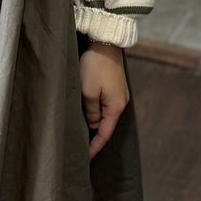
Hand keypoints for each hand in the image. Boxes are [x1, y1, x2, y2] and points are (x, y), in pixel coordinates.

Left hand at [80, 40, 128, 158]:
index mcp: (116, 107)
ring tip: (80, 132)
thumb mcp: (88, 91)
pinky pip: (104, 105)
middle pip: (106, 125)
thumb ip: (90, 112)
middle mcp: (120, 103)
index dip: (94, 147)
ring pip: (104, 115)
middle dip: (93, 137)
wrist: (106, 42)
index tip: (85, 158)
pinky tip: (87, 114)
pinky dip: (95, 112)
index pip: (104, 134)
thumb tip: (93, 124)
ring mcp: (118, 95)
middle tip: (79, 147)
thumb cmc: (95, 66)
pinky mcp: (114, 87)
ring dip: (93, 123)